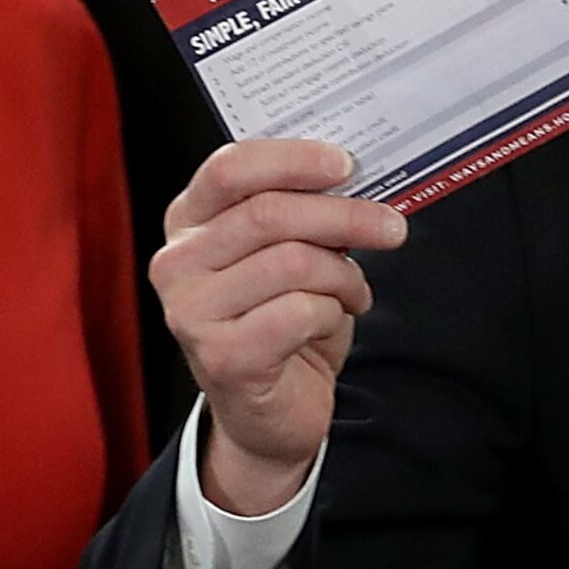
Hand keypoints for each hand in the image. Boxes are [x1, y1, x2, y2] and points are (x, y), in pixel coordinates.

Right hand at [153, 138, 408, 516]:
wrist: (269, 409)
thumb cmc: (281, 318)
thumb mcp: (289, 250)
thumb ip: (304, 208)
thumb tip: (355, 175)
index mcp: (189, 221)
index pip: (230, 168)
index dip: (293, 159)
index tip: (346, 164)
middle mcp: (177, 263)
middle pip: (269, 213)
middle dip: (345, 215)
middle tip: (390, 228)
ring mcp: (191, 312)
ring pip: (293, 262)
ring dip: (342, 275)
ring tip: (352, 291)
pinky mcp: (220, 357)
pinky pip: (300, 312)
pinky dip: (332, 314)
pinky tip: (328, 323)